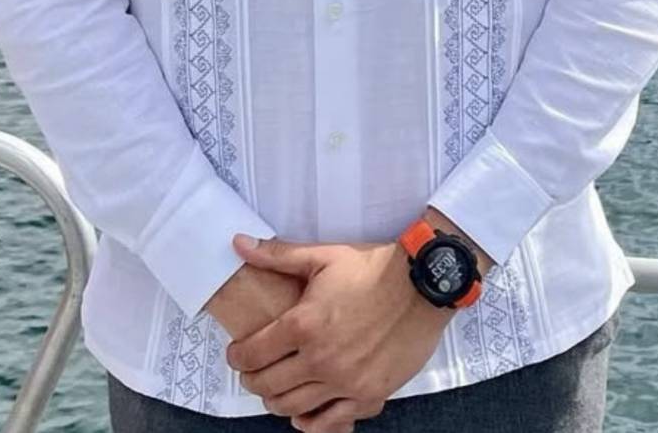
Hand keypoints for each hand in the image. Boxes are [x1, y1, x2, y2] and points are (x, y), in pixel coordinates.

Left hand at [225, 235, 452, 432]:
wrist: (421, 286)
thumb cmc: (372, 269)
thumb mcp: (322, 256)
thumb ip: (277, 255)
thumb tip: (240, 242)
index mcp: (304, 324)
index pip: (254, 353)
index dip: (237, 357)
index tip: (236, 355)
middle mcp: (320, 360)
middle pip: (269, 386)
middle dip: (252, 380)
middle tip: (251, 372)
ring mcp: (346, 383)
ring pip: (295, 407)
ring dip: (276, 402)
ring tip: (275, 390)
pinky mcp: (370, 396)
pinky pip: (333, 422)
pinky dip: (313, 423)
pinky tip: (304, 416)